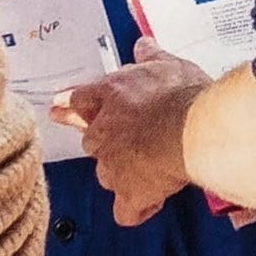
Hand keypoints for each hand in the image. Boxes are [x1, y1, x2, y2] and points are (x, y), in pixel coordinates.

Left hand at [50, 37, 209, 226]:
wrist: (194, 128)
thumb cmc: (183, 96)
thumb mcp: (170, 65)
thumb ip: (152, 57)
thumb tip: (143, 46)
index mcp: (111, 94)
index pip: (79, 99)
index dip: (71, 106)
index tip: (61, 109)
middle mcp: (104, 130)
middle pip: (91, 140)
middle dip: (108, 143)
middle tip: (133, 140)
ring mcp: (113, 164)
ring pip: (107, 173)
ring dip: (124, 173)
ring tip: (151, 167)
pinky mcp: (129, 192)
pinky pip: (125, 209)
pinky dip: (136, 208)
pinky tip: (149, 202)